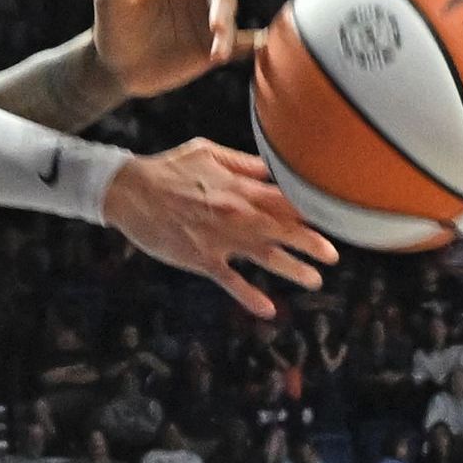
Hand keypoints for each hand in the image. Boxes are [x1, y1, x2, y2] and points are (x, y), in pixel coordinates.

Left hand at [89, 0, 252, 101]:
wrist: (115, 66)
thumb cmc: (112, 26)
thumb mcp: (111, 0)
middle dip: (223, 9)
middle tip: (215, 27)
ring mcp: (207, 26)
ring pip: (232, 23)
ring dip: (229, 34)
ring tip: (218, 51)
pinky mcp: (211, 51)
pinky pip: (242, 46)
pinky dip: (256, 46)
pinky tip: (268, 48)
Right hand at [97, 137, 330, 319]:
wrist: (129, 191)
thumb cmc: (169, 168)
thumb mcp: (209, 153)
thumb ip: (244, 164)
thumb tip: (273, 168)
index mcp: (239, 188)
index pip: (284, 199)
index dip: (309, 209)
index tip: (330, 217)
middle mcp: (236, 214)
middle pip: (282, 230)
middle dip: (311, 242)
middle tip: (333, 255)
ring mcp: (220, 239)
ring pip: (265, 257)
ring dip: (292, 269)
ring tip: (314, 280)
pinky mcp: (201, 259)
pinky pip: (231, 281)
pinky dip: (250, 296)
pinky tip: (268, 310)